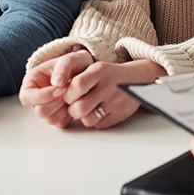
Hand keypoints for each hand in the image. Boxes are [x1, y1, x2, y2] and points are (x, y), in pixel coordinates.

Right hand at [19, 49, 94, 127]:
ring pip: (51, 119)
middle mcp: (35, 99)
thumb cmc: (74, 64)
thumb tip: (57, 82)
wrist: (85, 71)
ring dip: (64, 108)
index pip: (26, 97)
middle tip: (69, 91)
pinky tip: (74, 102)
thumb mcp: (69, 59)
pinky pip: (61, 123)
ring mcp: (46, 109)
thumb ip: (63, 67)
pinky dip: (70, 114)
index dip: (43, 95)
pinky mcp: (57, 117)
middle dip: (57, 102)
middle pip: (40, 111)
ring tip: (72, 94)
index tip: (61, 88)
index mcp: (31, 83)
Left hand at [21, 54, 165, 129]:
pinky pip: (100, 125)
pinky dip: (96, 121)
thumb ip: (78, 80)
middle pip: (79, 108)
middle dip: (72, 110)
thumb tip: (56, 96)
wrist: (137, 78)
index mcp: (99, 71)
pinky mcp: (121, 113)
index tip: (67, 95)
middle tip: (74, 106)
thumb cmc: (110, 76)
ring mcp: (116, 101)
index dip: (67, 95)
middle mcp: (108, 85)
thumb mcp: (95, 69)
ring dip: (84, 117)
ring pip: (87, 119)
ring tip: (89, 108)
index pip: (75, 86)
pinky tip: (101, 111)